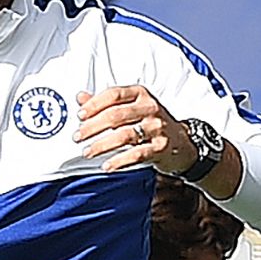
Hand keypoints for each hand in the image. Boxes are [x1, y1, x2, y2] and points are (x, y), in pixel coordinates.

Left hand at [77, 85, 194, 174]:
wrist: (182, 142)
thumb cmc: (152, 122)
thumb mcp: (132, 107)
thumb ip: (106, 102)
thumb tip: (81, 98)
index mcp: (140, 94)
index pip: (114, 94)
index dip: (94, 104)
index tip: (80, 115)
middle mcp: (150, 108)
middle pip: (116, 115)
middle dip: (93, 127)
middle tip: (78, 137)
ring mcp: (156, 128)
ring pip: (124, 135)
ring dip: (102, 145)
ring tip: (88, 151)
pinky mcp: (160, 147)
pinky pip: (136, 154)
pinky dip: (119, 161)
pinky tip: (107, 165)